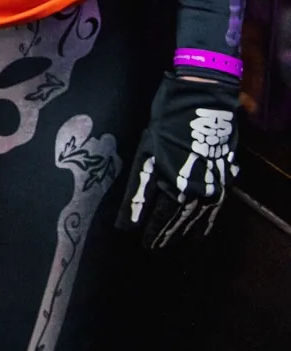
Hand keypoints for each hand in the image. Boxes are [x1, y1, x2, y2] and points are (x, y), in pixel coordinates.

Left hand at [120, 71, 240, 246]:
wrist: (203, 101)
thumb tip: (124, 222)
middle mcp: (199, 192)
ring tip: (179, 244)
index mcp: (176, 186)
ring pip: (200, 218)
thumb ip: (137, 190)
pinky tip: (203, 226)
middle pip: (180, 221)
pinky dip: (207, 219)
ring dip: (188, 231)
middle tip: (157, 249)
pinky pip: (216, 207)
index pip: (162, 219)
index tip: (145, 246)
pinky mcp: (226, 178)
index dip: (152, 233)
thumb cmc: (166, 124)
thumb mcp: (145, 153)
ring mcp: (215, 186)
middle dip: (168, 235)